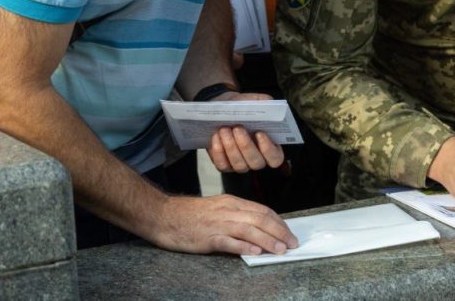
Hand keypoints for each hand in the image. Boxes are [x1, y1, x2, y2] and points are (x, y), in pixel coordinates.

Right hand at [151, 194, 297, 254]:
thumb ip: (236, 215)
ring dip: (268, 241)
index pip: (262, 210)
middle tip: (292, 244)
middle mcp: (228, 210)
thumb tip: (257, 228)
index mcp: (232, 202)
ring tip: (280, 250)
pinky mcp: (208, 237)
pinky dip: (244, 247)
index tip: (289, 233)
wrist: (163, 215)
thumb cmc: (189, 214)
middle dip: (280, 232)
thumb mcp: (217, 208)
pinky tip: (255, 252)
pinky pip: (229, 242)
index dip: (279, 222)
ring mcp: (218, 224)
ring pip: (250, 230)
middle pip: (260, 219)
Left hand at [206, 91, 284, 171]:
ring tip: (224, 129)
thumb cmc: (241, 107)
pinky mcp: (225, 165)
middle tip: (237, 128)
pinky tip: (216, 136)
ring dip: (231, 147)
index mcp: (270, 146)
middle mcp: (257, 159)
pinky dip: (218, 151)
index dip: (268, 149)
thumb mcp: (254, 101)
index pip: (275, 158)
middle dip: (246, 145)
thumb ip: (264, 102)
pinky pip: (222, 164)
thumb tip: (268, 104)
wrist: (222, 109)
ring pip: (239, 165)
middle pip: (256, 162)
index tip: (259, 133)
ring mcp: (241, 164)